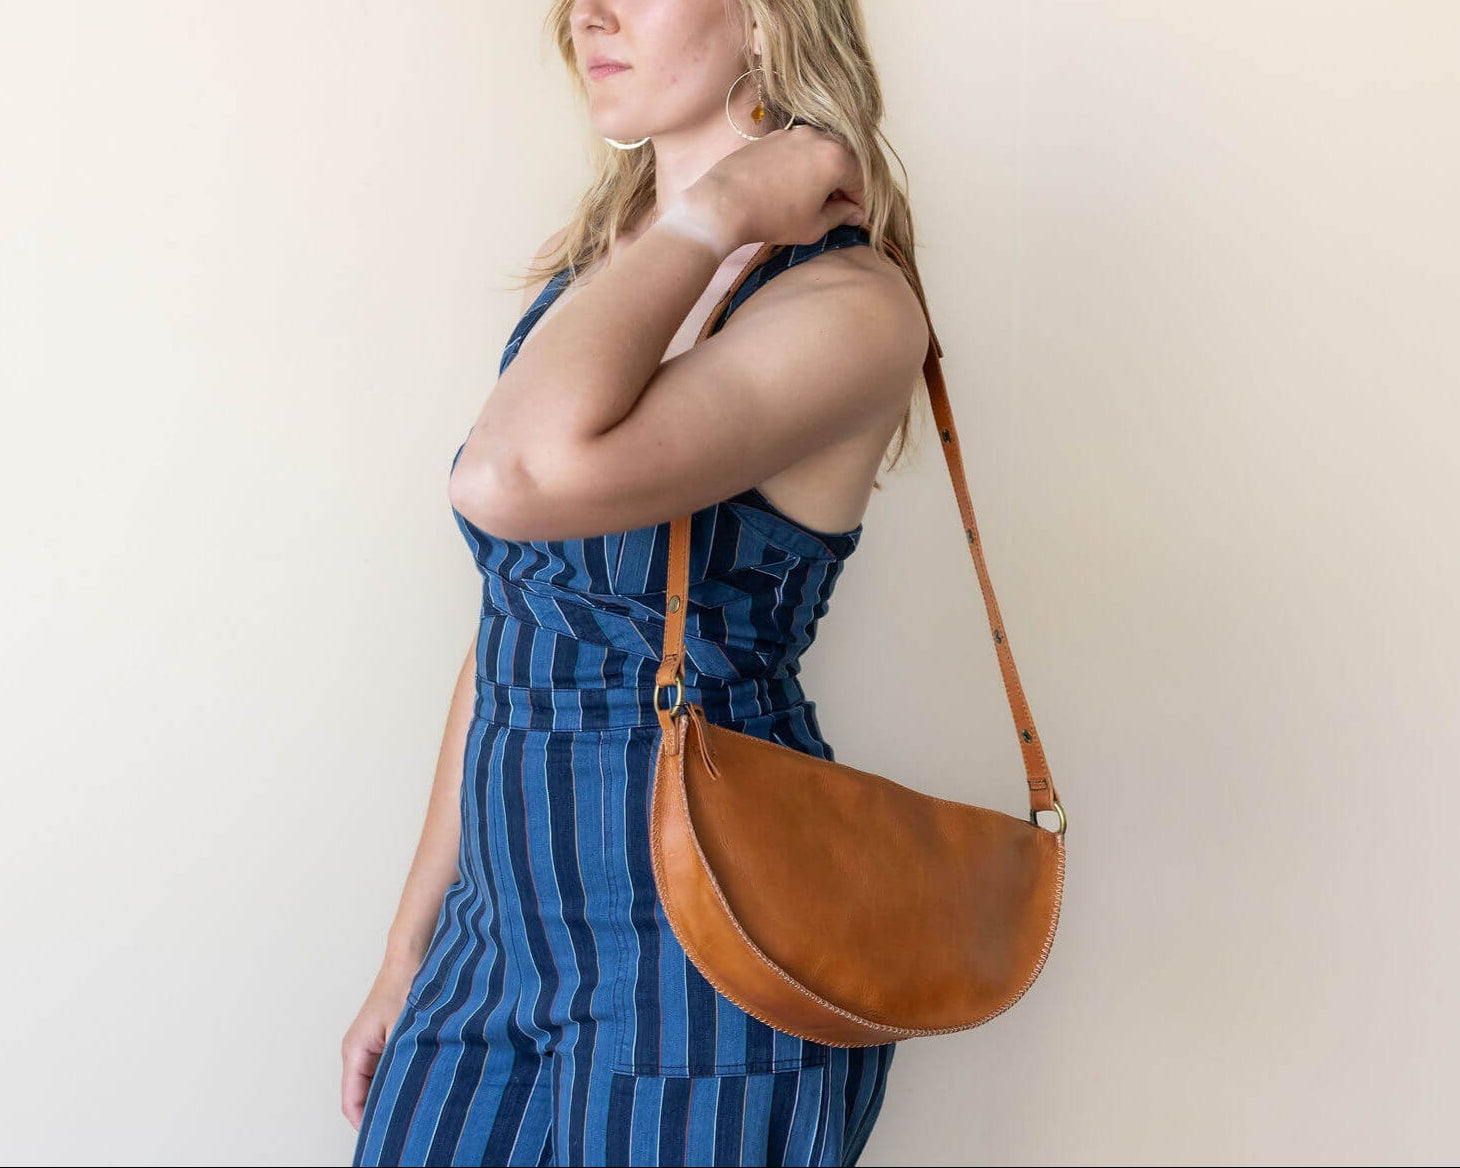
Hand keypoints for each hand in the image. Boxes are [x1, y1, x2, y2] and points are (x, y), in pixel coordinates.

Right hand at [340, 961, 416, 1129]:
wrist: (412, 957)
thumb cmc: (406, 987)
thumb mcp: (405, 1033)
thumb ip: (401, 1068)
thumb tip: (406, 1098)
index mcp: (354, 1051)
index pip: (351, 1102)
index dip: (367, 1124)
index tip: (385, 1138)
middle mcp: (358, 1051)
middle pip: (362, 1096)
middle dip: (381, 1113)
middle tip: (406, 1127)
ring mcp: (371, 1045)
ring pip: (375, 1084)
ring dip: (391, 1094)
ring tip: (415, 1108)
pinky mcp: (385, 1039)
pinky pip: (386, 1070)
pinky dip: (399, 1079)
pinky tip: (419, 1083)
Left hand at [678, 125, 865, 252]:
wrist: (724, 203)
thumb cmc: (773, 218)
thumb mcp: (813, 226)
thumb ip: (840, 216)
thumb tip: (854, 213)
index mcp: (836, 157)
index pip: (861, 179)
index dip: (862, 202)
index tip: (856, 217)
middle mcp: (818, 137)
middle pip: (844, 159)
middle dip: (844, 183)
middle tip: (837, 208)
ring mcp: (793, 133)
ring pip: (820, 151)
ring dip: (824, 172)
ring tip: (813, 198)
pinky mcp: (772, 137)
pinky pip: (799, 149)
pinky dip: (804, 165)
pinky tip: (792, 187)